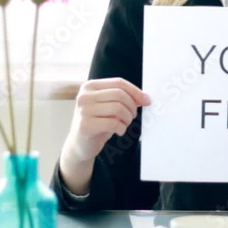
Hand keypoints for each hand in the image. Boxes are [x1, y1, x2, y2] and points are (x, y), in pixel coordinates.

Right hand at [59, 78, 149, 193]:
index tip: (147, 101)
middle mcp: (84, 96)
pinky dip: (121, 128)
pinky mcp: (85, 125)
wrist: (80, 145)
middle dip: (132, 106)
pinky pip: (113, 123)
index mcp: (90, 86)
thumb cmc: (98, 123)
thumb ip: (123, 98)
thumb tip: (145, 97)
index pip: (119, 83)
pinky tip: (119, 131)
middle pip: (120, 94)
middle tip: (132, 116)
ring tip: (124, 124)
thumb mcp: (109, 107)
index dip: (136, 91)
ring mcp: (84, 110)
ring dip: (127, 118)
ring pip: (118, 108)